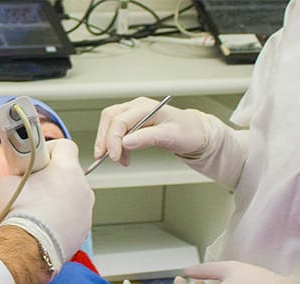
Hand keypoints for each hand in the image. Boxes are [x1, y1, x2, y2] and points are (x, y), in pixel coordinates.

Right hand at [0, 139, 93, 272]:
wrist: (27, 248)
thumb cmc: (20, 214)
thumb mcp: (8, 182)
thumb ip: (20, 172)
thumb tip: (19, 175)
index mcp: (67, 169)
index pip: (65, 146)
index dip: (49, 149)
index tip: (37, 158)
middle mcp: (82, 187)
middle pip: (70, 173)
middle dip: (53, 176)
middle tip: (34, 185)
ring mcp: (86, 210)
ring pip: (73, 196)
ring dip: (59, 198)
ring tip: (38, 209)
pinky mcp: (84, 229)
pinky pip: (74, 216)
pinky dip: (62, 218)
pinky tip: (45, 224)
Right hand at [93, 97, 210, 165]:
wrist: (195, 133)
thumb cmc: (187, 132)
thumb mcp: (170, 136)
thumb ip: (148, 138)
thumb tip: (126, 142)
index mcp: (146, 107)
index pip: (120, 120)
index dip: (113, 140)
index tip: (114, 156)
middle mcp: (137, 107)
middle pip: (109, 118)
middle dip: (104, 139)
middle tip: (104, 158)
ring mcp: (133, 114)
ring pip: (110, 124)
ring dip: (109, 143)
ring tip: (119, 160)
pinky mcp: (132, 123)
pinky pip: (116, 131)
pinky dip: (116, 146)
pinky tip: (123, 157)